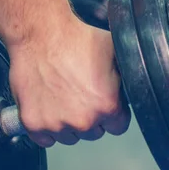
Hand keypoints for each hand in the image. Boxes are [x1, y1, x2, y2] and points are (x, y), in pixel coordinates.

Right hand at [8, 19, 130, 146]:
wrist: (40, 31)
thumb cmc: (74, 36)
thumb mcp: (114, 52)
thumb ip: (125, 78)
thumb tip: (135, 86)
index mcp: (107, 105)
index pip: (118, 126)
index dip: (112, 113)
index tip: (103, 102)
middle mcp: (83, 120)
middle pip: (93, 132)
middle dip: (90, 116)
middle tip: (80, 93)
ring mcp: (56, 124)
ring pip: (69, 137)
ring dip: (67, 123)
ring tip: (62, 96)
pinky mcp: (33, 123)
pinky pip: (44, 138)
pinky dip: (45, 126)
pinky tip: (48, 106)